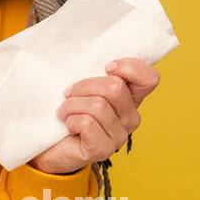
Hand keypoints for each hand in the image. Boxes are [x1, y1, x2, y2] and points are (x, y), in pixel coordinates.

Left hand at [28, 57, 160, 174]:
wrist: (50, 146)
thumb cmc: (67, 111)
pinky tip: (67, 125)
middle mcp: (131, 117)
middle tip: (69, 94)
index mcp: (130, 97)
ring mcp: (119, 136)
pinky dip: (70, 120)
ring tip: (64, 111)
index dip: (129, 67)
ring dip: (71, 105)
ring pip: (97, 105)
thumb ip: (95, 72)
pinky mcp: (103, 150)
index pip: (150, 78)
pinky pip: (87, 123)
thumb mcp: (82, 86)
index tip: (106, 67)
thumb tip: (90, 49)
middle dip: (84, 86)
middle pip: (115, 88)